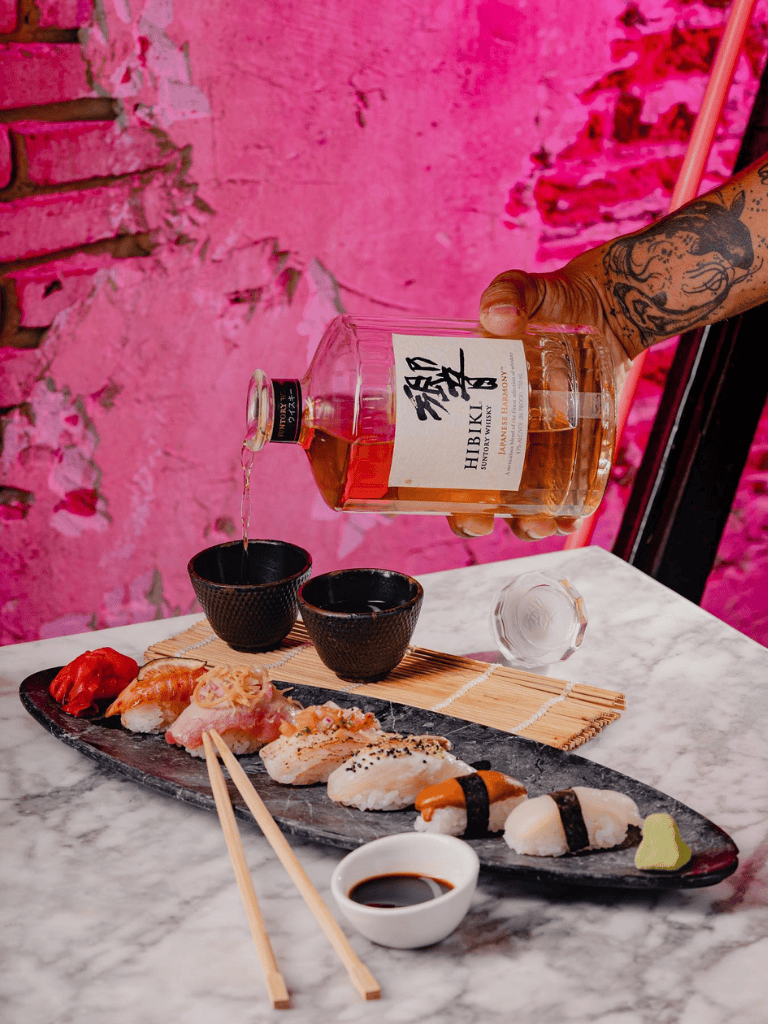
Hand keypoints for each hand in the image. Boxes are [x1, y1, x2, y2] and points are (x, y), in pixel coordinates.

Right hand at [448, 261, 631, 540]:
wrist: (606, 307)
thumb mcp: (526, 291)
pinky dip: (566, 512)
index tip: (423, 491)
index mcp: (471, 406)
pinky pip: (565, 492)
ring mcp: (536, 446)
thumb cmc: (552, 302)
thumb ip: (510, 293)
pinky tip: (568, 520)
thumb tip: (497, 317)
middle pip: (473, 492)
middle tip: (477, 523)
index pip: (436, 453)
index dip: (426, 484)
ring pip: (519, 501)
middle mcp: (499, 434)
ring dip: (522, 524)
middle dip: (471, 519)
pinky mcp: (575, 449)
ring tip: (534, 527)